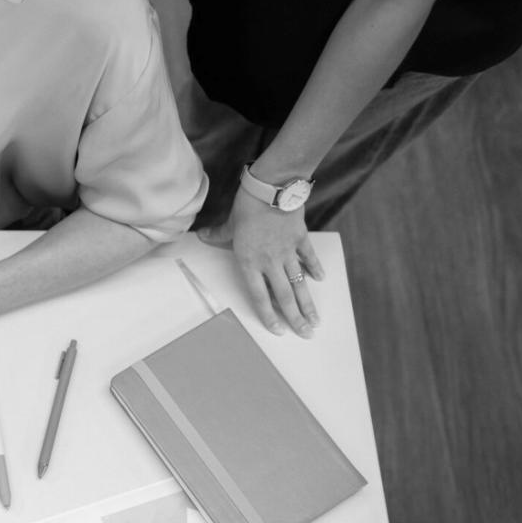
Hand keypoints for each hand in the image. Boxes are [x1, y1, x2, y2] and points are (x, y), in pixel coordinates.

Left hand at [199, 190, 323, 336]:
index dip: (269, 315)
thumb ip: (218, 235)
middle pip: (284, 296)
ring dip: (308, 302)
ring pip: (299, 284)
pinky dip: (314, 268)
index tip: (278, 330)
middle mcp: (270, 262)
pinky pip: (308, 258)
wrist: (271, 188)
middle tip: (305, 333)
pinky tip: (320, 280)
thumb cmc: (247, 207)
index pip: (259, 296)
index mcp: (250, 262)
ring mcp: (287, 252)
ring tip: (316, 320)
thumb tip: (201, 236)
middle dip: (296, 317)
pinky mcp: (300, 239)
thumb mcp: (229, 224)